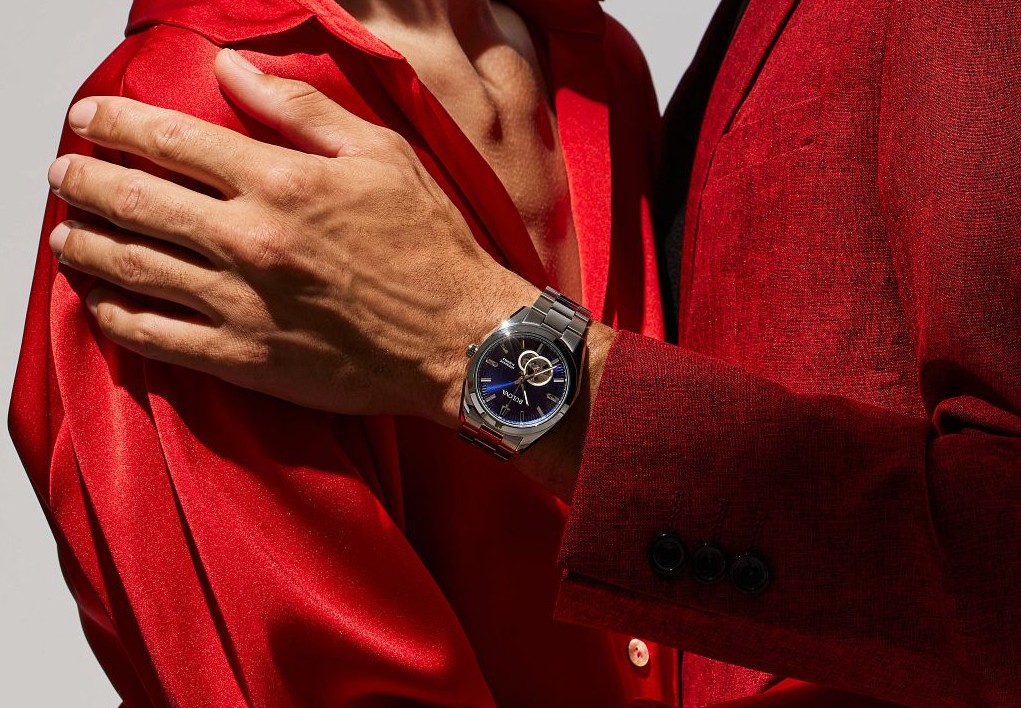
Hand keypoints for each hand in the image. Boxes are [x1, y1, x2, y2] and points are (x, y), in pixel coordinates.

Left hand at [46, 49, 537, 425]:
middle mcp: (250, 240)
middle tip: (63, 174)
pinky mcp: (246, 360)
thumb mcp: (381, 155)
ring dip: (86, 245)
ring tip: (64, 233)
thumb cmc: (431, 247)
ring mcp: (242, 305)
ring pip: (132, 269)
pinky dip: (116, 318)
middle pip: (135, 200)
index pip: (171, 138)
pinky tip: (100, 304)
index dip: (117, 122)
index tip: (90, 118)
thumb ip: (299, 109)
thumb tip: (232, 72)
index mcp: (281, 182)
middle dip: (83, 181)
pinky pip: (157, 338)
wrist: (462, 341)